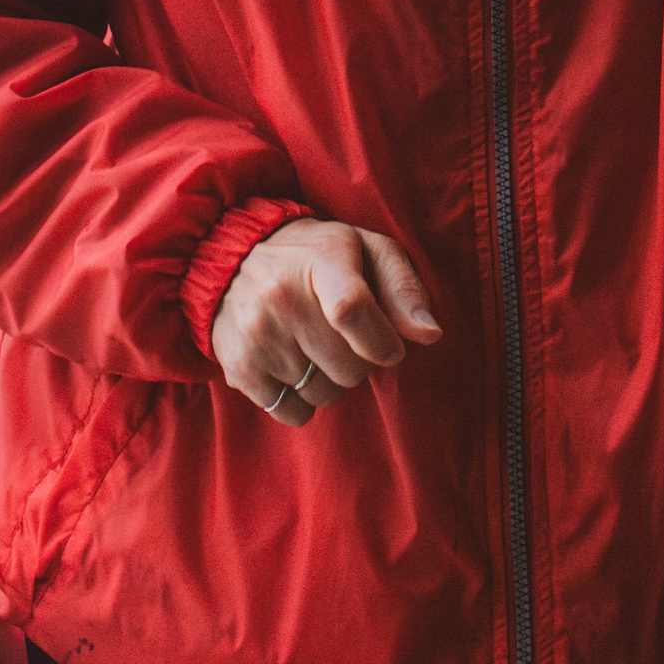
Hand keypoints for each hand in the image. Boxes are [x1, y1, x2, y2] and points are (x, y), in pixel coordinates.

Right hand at [209, 218, 440, 429]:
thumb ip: (404, 289)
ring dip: (329, 379)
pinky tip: (291, 364)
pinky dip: (300, 399)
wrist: (233, 255)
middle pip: (348, 368)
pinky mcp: (238, 367)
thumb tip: (430, 334)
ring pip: (324, 395)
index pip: (352, 310)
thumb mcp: (368, 250)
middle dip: (359, 360)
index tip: (390, 347)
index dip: (381, 342)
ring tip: (314, 345)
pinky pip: (292, 413)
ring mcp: (256, 335)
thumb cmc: (318, 256)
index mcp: (320, 260)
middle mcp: (280, 297)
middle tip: (342, 335)